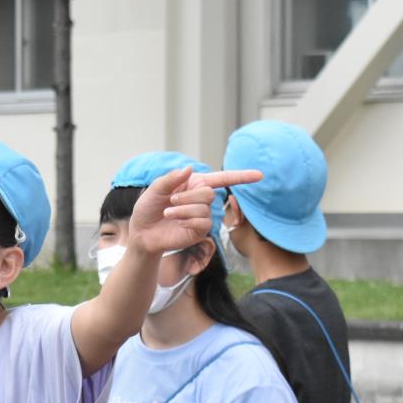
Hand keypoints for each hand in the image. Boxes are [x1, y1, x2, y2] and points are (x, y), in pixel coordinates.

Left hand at [127, 166, 261, 256]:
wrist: (142, 233)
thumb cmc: (148, 209)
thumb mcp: (155, 189)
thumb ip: (171, 178)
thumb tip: (189, 168)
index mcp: (194, 184)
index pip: (222, 178)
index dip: (242, 176)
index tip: (260, 175)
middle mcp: (201, 200)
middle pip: (209, 193)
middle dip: (188, 197)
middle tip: (171, 201)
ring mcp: (202, 217)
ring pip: (205, 209)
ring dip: (184, 210)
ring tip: (169, 213)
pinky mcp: (200, 232)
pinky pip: (203, 223)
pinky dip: (188, 221)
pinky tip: (177, 223)